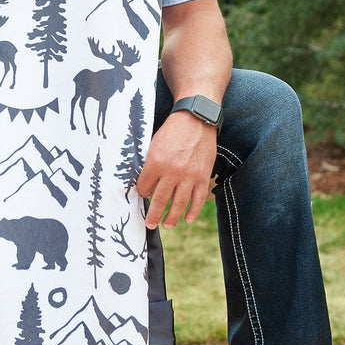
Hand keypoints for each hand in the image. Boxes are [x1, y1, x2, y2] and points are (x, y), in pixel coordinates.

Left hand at [136, 111, 216, 229]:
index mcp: (156, 162)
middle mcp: (172, 171)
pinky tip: (187, 219)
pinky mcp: (203, 176)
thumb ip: (149, 163)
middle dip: (153, 215)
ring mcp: (189, 176)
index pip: (144, 187)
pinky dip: (193, 211)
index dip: (142, 192)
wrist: (196, 119)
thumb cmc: (172, 130)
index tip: (143, 194)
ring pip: (178, 204)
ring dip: (171, 218)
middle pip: (159, 200)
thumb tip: (144, 181)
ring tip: (166, 225)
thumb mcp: (154, 143)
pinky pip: (198, 199)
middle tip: (150, 224)